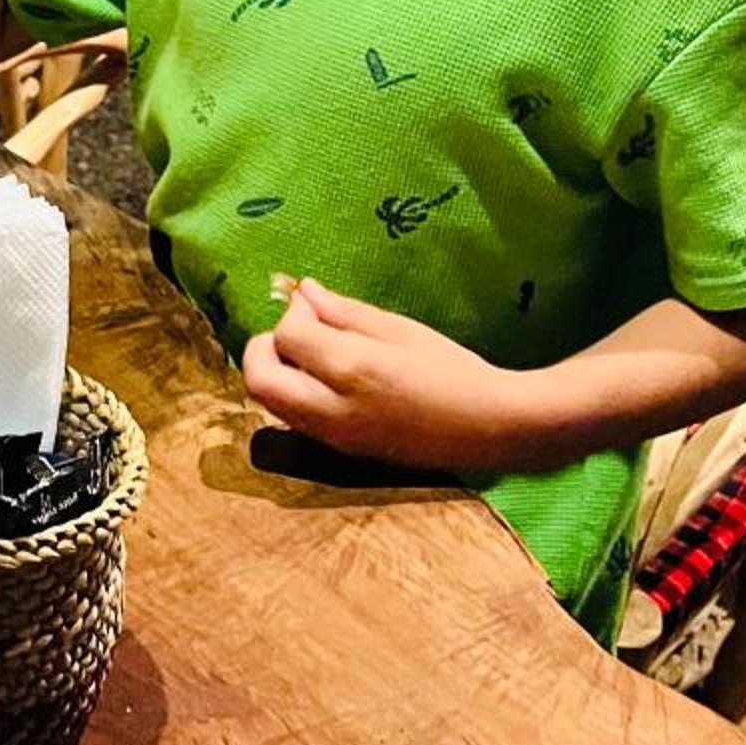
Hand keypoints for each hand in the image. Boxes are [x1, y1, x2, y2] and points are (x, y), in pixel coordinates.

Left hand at [241, 279, 519, 470]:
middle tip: (296, 330)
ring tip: (311, 354)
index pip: (287, 336)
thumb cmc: (451, 369)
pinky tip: (324, 380)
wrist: (486, 428)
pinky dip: (291, 395)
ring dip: (275, 372)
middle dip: (264, 347)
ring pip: (269, 405)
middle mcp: (331, 408)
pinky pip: (293, 421)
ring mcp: (332, 437)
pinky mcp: (338, 453)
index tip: (313, 302)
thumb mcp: (399, 329)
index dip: (293, 312)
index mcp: (351, 368)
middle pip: (259, 379)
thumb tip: (303, 292)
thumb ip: (345, 312)